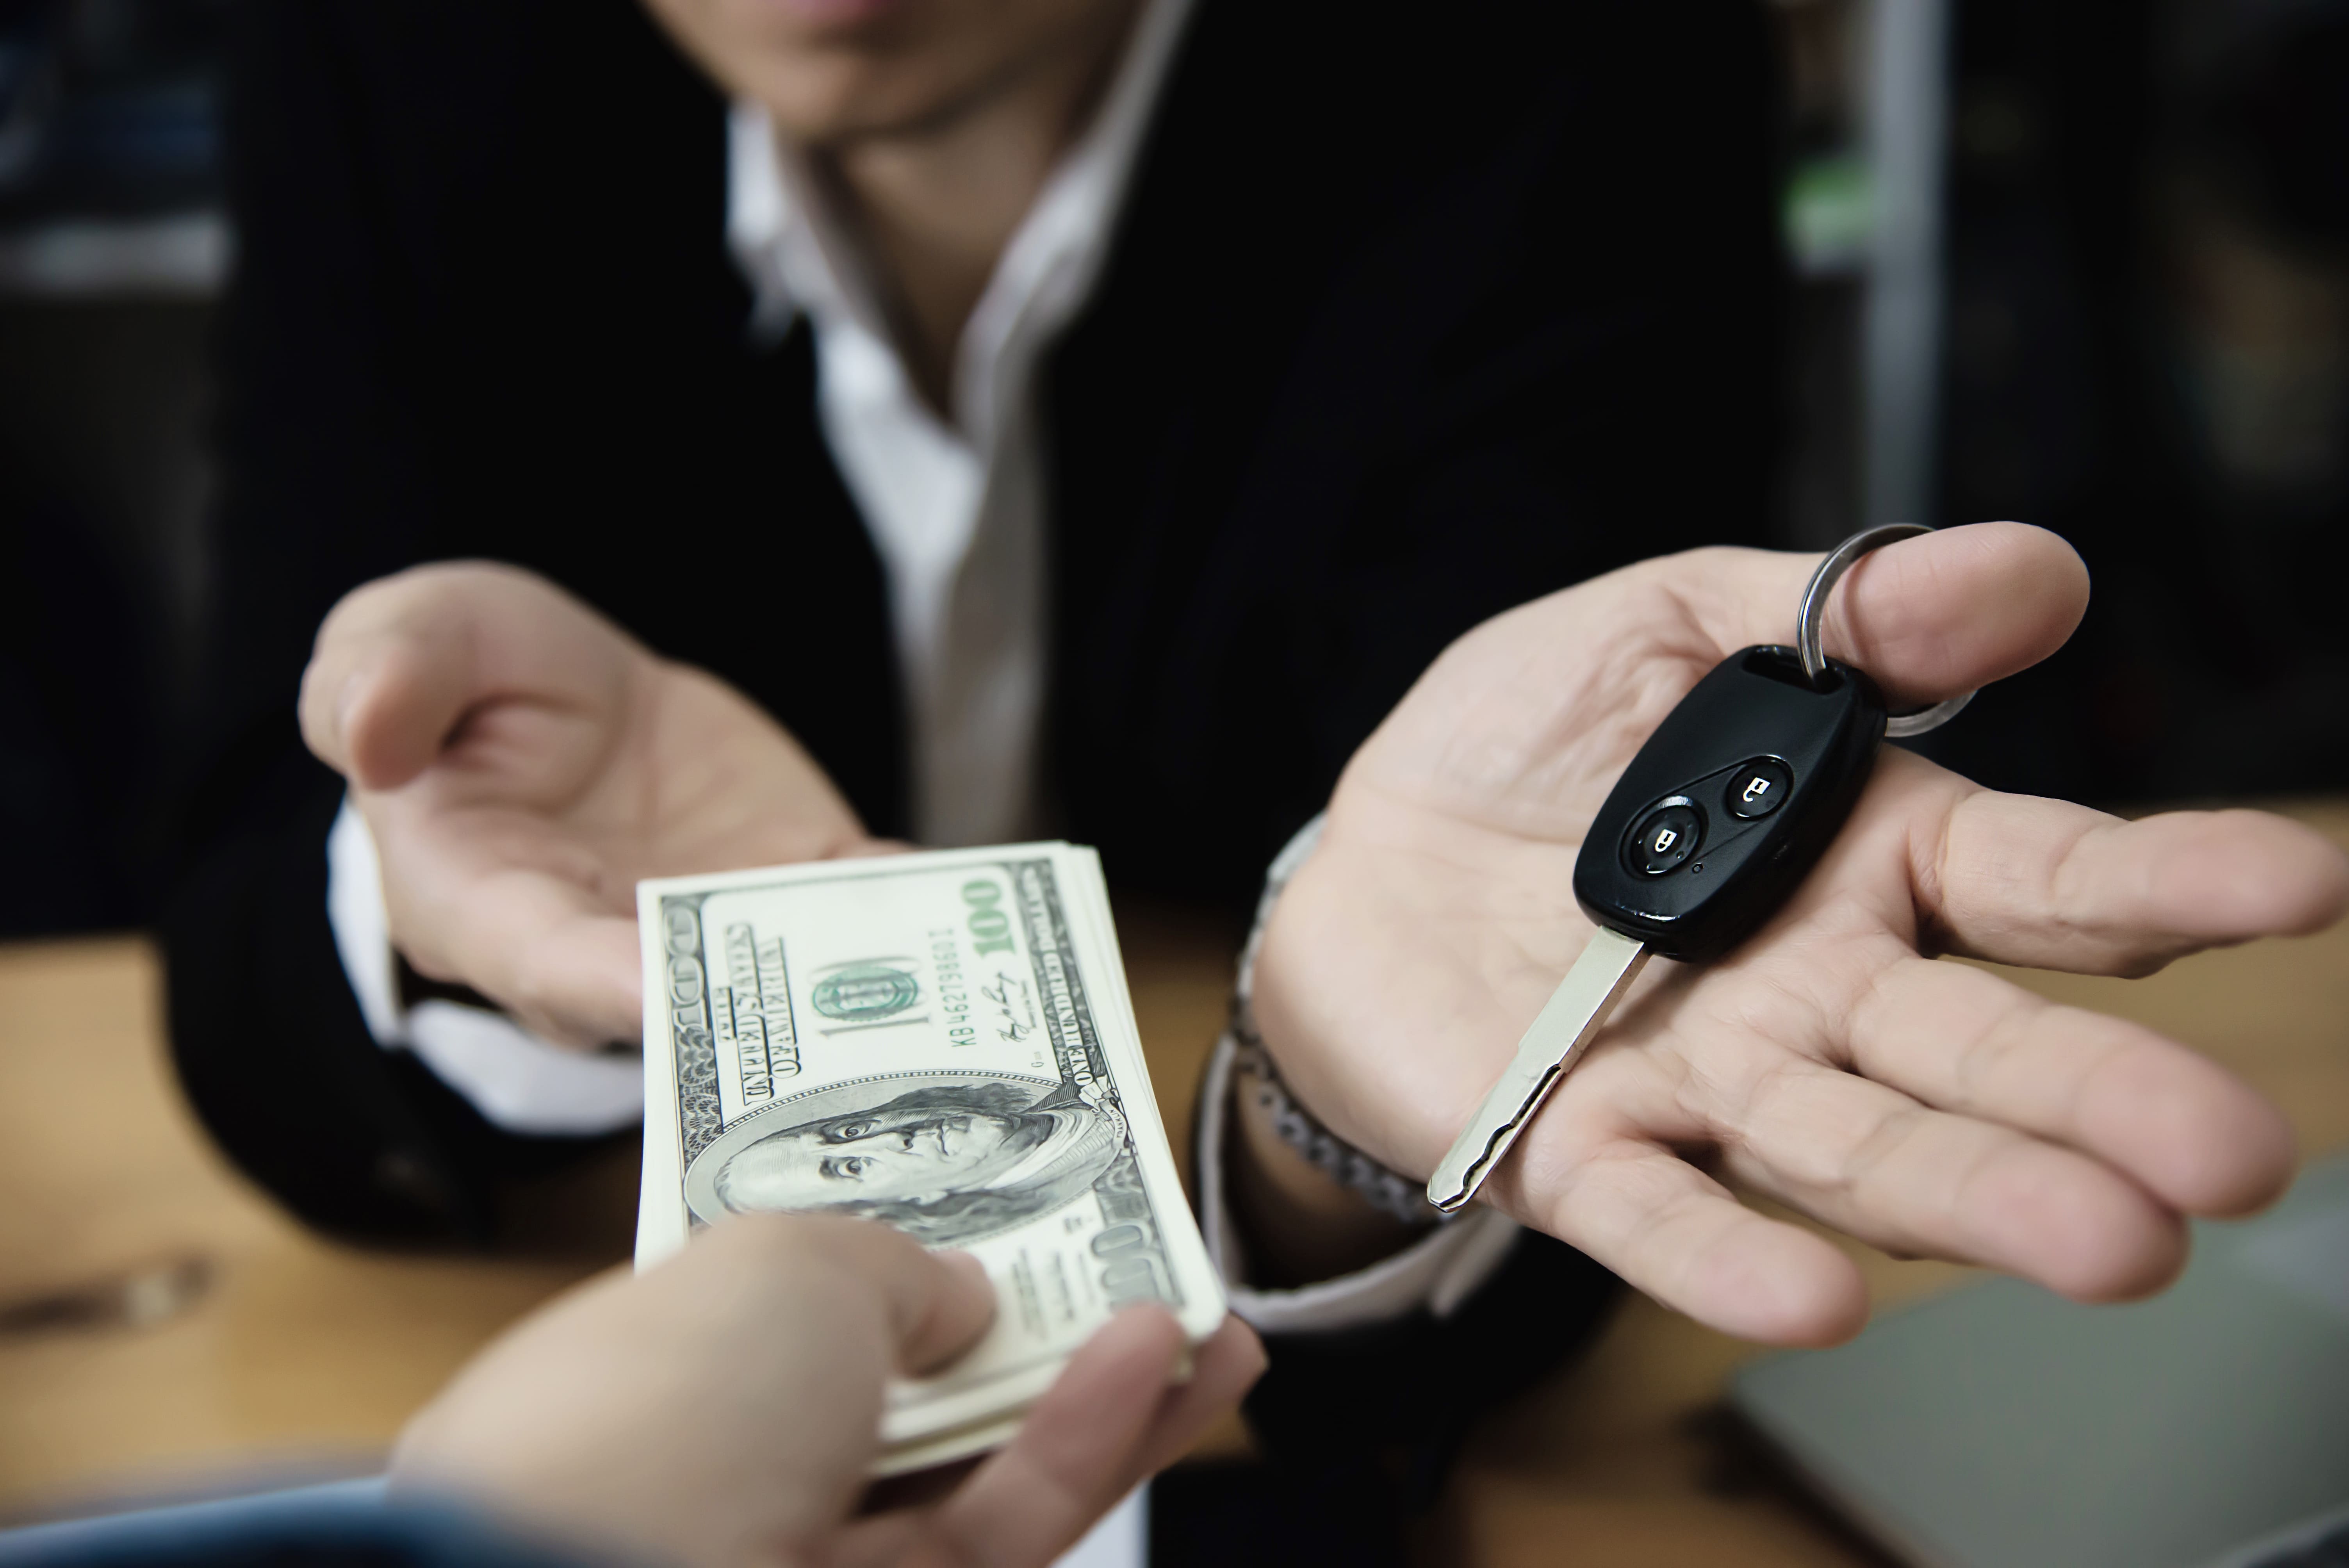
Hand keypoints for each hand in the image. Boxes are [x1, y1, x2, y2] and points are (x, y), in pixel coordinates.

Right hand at [301, 563, 876, 1045]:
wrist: (579, 695)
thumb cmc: (472, 681)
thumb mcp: (416, 637)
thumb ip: (383, 676)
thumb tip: (364, 733)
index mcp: (483, 902)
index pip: (539, 961)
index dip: (601, 984)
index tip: (663, 993)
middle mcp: (603, 947)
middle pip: (676, 1001)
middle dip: (753, 1008)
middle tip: (820, 1010)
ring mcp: (709, 925)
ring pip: (782, 973)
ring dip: (851, 976)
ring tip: (924, 967)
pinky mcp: (791, 882)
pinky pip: (857, 906)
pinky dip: (913, 903)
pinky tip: (967, 895)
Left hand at [391, 1214, 1264, 1567]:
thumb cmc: (660, 1402)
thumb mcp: (786, 1256)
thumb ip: (893, 1261)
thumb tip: (959, 1303)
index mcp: (658, 1366)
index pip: (793, 1309)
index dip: (907, 1260)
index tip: (1001, 1212)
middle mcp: (730, 1473)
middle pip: (911, 1395)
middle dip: (1031, 1329)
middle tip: (1135, 1262)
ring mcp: (807, 1558)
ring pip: (984, 1472)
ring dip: (1100, 1388)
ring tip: (1205, 1313)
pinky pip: (1011, 1523)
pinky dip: (1092, 1440)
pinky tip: (1166, 1361)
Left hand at [1249, 523, 2348, 1343]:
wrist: (1362, 854)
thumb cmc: (1523, 744)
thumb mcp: (1662, 627)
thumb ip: (1834, 611)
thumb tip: (2035, 571)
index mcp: (1861, 855)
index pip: (2036, 876)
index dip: (2165, 882)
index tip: (2297, 883)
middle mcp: (1813, 990)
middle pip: (1975, 1051)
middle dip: (2099, 1100)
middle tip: (2231, 1157)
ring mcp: (1701, 1082)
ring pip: (1854, 1152)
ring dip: (1974, 1196)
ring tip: (2109, 1245)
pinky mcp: (1572, 1151)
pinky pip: (1659, 1214)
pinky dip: (1729, 1259)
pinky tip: (1816, 1297)